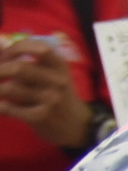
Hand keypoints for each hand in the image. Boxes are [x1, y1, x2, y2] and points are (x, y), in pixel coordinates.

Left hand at [0, 36, 92, 151]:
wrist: (76, 125)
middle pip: (19, 67)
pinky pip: (8, 108)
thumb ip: (29, 61)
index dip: (16, 49)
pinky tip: (0, 106)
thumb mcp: (52, 75)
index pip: (39, 48)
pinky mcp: (40, 117)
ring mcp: (50, 100)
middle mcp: (57, 81)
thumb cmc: (56, 94)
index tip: (5, 56)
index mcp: (60, 66)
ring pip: (10, 88)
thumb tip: (0, 45)